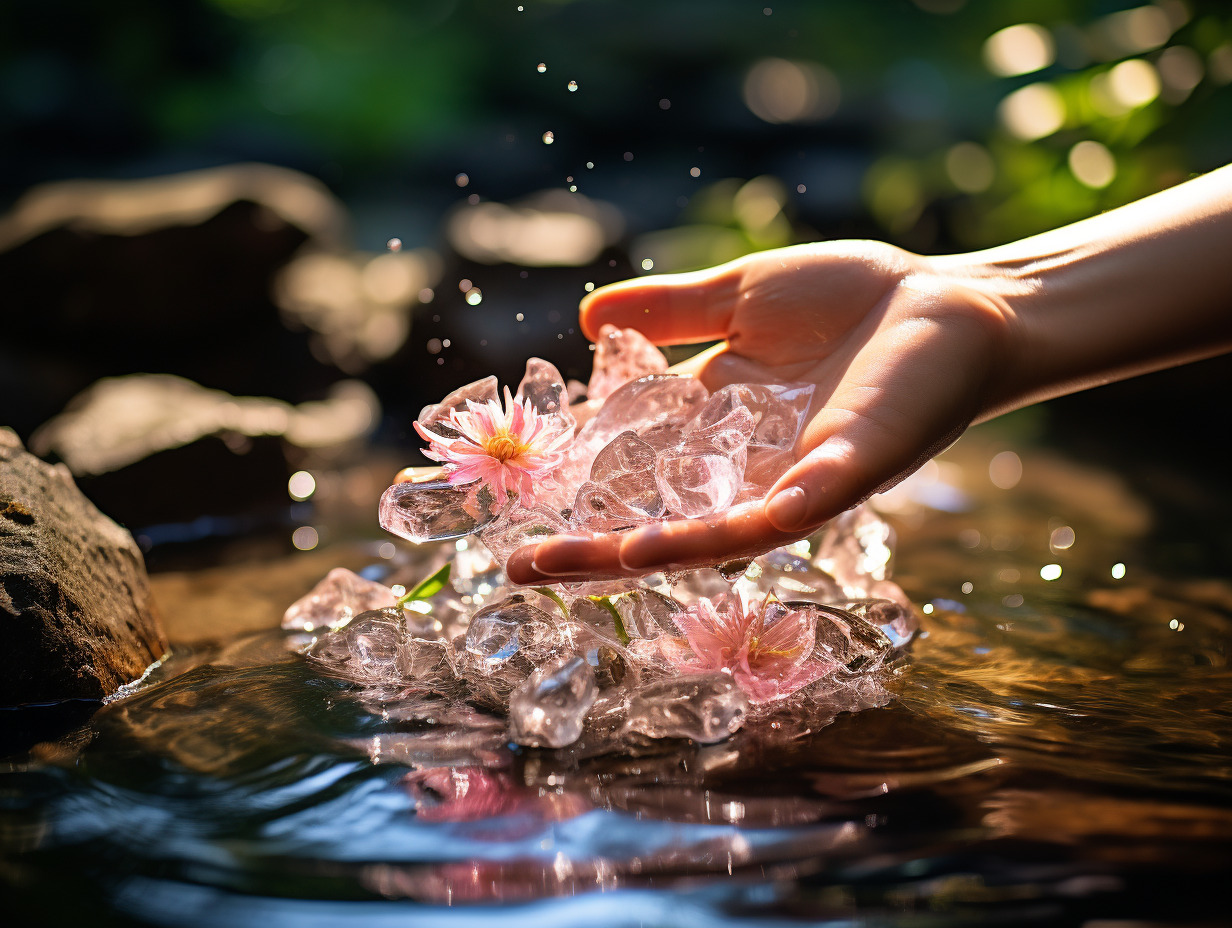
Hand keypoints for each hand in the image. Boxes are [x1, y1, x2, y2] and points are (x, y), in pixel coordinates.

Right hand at [506, 239, 1016, 583]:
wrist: (950, 300)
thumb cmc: (854, 298)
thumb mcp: (740, 297)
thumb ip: (668, 312)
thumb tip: (586, 320)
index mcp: (716, 423)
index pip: (632, 465)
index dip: (576, 485)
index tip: (516, 500)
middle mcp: (742, 467)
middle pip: (654, 515)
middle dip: (587, 545)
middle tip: (516, 568)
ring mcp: (786, 481)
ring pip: (700, 534)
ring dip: (631, 554)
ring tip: (564, 569)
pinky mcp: (836, 481)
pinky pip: (768, 520)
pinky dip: (711, 535)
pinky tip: (655, 550)